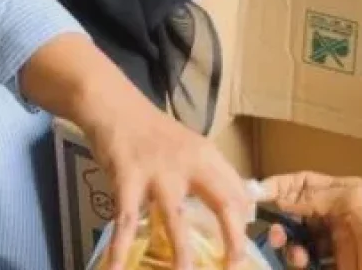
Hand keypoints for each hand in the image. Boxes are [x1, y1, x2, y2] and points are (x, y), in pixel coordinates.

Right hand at [20, 35, 252, 269]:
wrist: (116, 107)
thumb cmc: (154, 132)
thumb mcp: (191, 146)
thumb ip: (211, 174)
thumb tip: (239, 206)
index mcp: (208, 156)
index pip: (237, 190)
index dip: (245, 220)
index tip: (246, 247)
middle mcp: (189, 164)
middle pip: (221, 203)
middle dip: (232, 238)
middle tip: (234, 266)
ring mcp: (158, 172)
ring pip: (176, 219)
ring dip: (181, 253)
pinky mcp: (128, 179)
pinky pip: (125, 221)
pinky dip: (119, 249)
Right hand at [257, 173, 361, 269]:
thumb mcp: (357, 200)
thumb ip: (319, 199)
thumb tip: (285, 200)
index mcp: (342, 193)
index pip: (303, 185)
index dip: (280, 188)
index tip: (256, 197)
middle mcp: (337, 218)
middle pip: (297, 218)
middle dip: (280, 224)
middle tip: (274, 235)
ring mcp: (339, 247)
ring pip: (302, 246)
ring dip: (291, 250)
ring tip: (297, 258)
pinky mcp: (343, 269)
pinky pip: (313, 267)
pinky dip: (301, 267)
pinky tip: (301, 267)